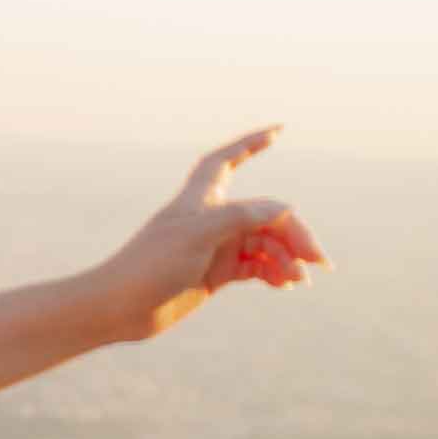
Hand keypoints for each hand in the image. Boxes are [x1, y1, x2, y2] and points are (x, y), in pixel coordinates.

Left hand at [91, 129, 326, 342]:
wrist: (120, 308)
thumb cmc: (149, 266)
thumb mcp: (197, 236)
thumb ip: (241, 217)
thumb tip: (285, 208)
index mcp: (201, 199)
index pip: (227, 159)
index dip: (250, 143)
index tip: (278, 130)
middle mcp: (211, 218)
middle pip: (265, 214)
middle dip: (294, 232)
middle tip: (318, 261)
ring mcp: (215, 246)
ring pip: (265, 243)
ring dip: (287, 258)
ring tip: (299, 281)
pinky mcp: (217, 273)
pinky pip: (257, 266)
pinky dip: (275, 273)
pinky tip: (286, 284)